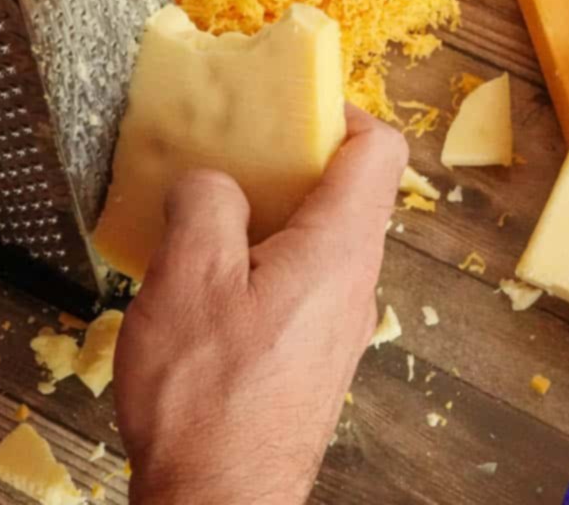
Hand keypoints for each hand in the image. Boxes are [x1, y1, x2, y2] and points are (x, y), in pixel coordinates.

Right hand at [113, 105, 407, 503]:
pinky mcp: (311, 353)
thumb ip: (205, 205)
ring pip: (320, 238)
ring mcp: (336, 323)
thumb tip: (211, 181)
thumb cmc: (208, 402)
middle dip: (291, 160)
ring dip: (271, 214)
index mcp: (338, 251)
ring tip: (209, 216)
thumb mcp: (188, 279)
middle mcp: (353, 284)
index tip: (294, 104)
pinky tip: (209, 280)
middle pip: (348, 191)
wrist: (220, 502)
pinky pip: (302, 281)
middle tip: (233, 156)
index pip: (379, 151)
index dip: (344, 112)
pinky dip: (264, 260)